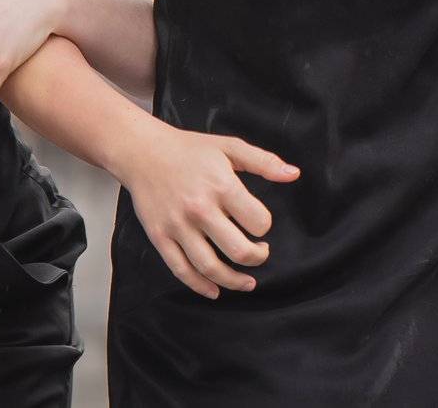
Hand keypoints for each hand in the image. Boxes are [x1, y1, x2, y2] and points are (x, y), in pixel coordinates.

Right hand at [110, 124, 299, 298]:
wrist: (144, 153)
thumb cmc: (190, 150)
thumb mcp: (231, 147)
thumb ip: (264, 162)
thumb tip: (293, 174)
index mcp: (222, 187)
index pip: (257, 221)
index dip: (264, 226)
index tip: (261, 225)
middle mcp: (200, 210)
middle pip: (237, 250)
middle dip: (257, 257)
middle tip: (261, 254)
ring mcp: (177, 227)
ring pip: (209, 267)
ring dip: (233, 281)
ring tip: (247, 282)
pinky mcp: (160, 237)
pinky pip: (181, 270)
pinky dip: (200, 286)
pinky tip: (214, 290)